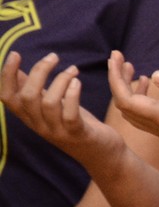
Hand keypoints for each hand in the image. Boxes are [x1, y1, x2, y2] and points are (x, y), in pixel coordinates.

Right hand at [0, 51, 123, 165]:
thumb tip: (17, 72)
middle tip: (54, 56)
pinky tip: (77, 83)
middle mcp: (38, 125)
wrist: (100, 151)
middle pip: (27, 97)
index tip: (15, 54)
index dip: (7, 76)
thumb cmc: (75, 123)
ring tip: (73, 69)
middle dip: (39, 72)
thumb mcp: (51, 105)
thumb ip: (35, 91)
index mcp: (30, 116)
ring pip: (47, 104)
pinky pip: (69, 115)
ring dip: (60, 80)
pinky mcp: (76, 133)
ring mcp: (56, 130)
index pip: (8, 98)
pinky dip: (72, 96)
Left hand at [108, 51, 158, 160]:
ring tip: (129, 66)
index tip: (116, 56)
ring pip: (132, 111)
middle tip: (118, 56)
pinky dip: (137, 96)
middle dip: (116, 81)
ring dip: (125, 89)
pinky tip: (148, 82)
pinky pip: (143, 114)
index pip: (128, 101)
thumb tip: (155, 74)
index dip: (116, 79)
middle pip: (124, 106)